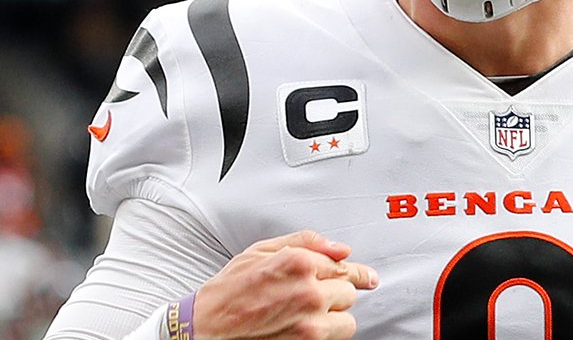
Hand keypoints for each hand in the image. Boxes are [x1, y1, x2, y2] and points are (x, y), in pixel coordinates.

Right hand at [194, 230, 378, 339]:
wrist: (205, 329)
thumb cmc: (229, 291)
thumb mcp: (261, 251)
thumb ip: (306, 243)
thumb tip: (340, 248)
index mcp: (298, 263)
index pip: (344, 265)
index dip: (356, 272)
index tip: (367, 277)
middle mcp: (308, 292)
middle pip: (348, 292)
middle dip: (334, 293)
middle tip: (312, 296)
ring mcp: (309, 324)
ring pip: (347, 320)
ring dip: (333, 317)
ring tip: (307, 314)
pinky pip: (333, 339)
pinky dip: (324, 334)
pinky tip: (303, 326)